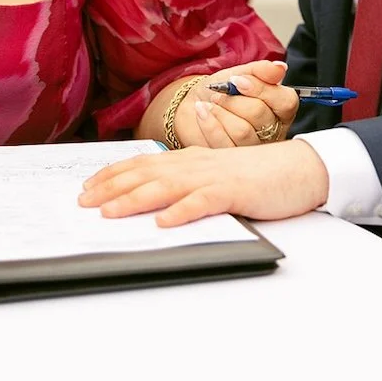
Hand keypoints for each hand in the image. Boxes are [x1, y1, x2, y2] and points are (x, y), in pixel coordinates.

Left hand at [80, 138, 328, 226]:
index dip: (113, 174)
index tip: (87, 186)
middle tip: (83, 202)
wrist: (298, 168)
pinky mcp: (235, 192)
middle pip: (146, 173)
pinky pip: (204, 202)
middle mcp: (195, 163)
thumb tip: (155, 198)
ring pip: (167, 186)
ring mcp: (214, 176)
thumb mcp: (214, 175)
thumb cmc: (255, 175)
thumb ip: (187, 181)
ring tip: (110, 213)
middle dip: (112, 187)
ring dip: (135, 199)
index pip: (142, 163)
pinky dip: (182, 211)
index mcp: (189, 159)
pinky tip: (164, 222)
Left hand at [174, 59, 297, 147]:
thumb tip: (280, 68)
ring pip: (242, 131)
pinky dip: (210, 123)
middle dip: (234, 100)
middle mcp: (272, 132)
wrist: (194, 104)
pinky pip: (224, 144)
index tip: (236, 81)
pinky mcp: (234, 162)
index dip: (261, 89)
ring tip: (211, 103)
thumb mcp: (240, 74)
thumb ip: (261, 71)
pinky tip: (203, 112)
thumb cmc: (222, 90)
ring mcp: (254, 149)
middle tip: (219, 93)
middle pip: (260, 115)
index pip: (286, 101)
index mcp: (280, 109)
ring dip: (221, 112)